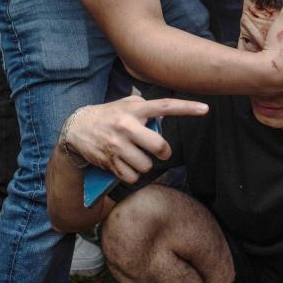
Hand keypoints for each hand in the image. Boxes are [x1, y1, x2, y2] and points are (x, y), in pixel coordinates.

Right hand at [62, 96, 208, 183]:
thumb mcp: (126, 104)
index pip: (165, 106)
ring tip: (135, 156)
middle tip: (160, 153)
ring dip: (145, 165)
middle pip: (159, 147)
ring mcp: (117, 145)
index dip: (187, 108)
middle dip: (163, 153)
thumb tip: (166, 113)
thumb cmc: (109, 115)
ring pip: (146, 165)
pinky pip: (132, 177)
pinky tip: (125, 165)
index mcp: (134, 109)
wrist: (76, 128)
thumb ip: (146, 108)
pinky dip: (132, 175)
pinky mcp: (109, 161)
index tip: (206, 109)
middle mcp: (126, 126)